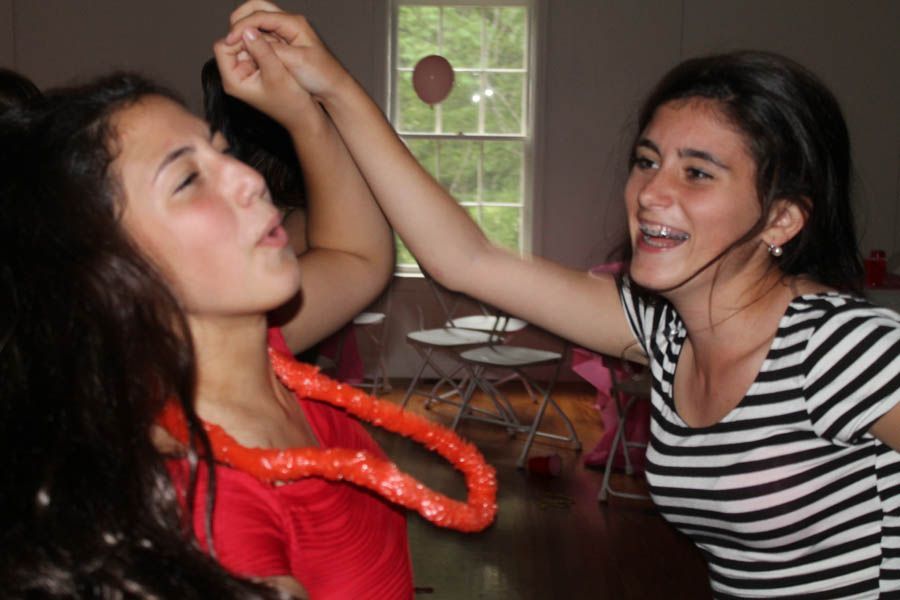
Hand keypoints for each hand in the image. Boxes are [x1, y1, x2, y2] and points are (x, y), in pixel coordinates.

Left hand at [212, 20, 312, 128]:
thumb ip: (262, 50)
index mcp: (233, 81)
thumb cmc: (291, 103)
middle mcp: (235, 77)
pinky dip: (264, 48)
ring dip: (258, 43)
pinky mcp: (255, 72)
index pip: (223, 47)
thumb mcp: (276, 73)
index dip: (237, 38)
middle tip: (269, 41)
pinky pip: (254, 52)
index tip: (257, 35)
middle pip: (232, 45)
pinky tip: (277, 51)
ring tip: (276, 48)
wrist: (304, 117)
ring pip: (244, 46)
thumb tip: (248, 29)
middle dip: (249, 39)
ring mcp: (245, 74)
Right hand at [223, 1, 351, 100]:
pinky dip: (252, 39)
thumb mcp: (295, 62)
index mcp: (294, 23)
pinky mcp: (285, 42)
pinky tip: (247, 53)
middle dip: (240, 21)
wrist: (335, 88)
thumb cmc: (321, 75)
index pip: (259, 15)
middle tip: (230, 39)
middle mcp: (290, 22)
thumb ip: (271, 49)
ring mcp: (287, 31)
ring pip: (258, 20)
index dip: (241, 27)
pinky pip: (263, 34)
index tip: (229, 42)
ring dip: (245, 30)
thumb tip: (249, 36)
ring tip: (235, 47)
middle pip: (256, 8)